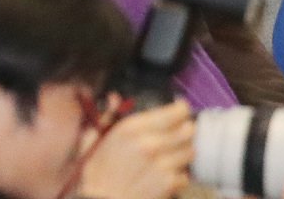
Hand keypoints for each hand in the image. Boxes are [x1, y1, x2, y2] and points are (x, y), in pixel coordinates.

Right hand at [78, 100, 194, 198]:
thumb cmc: (96, 174)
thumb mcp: (93, 138)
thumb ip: (107, 116)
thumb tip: (114, 98)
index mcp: (132, 128)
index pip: (175, 112)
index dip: (181, 110)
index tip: (180, 110)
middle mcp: (150, 144)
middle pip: (188, 130)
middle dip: (186, 130)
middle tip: (179, 133)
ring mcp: (162, 165)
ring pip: (190, 151)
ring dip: (184, 152)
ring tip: (172, 155)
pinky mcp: (168, 184)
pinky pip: (185, 175)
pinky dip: (179, 175)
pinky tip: (166, 174)